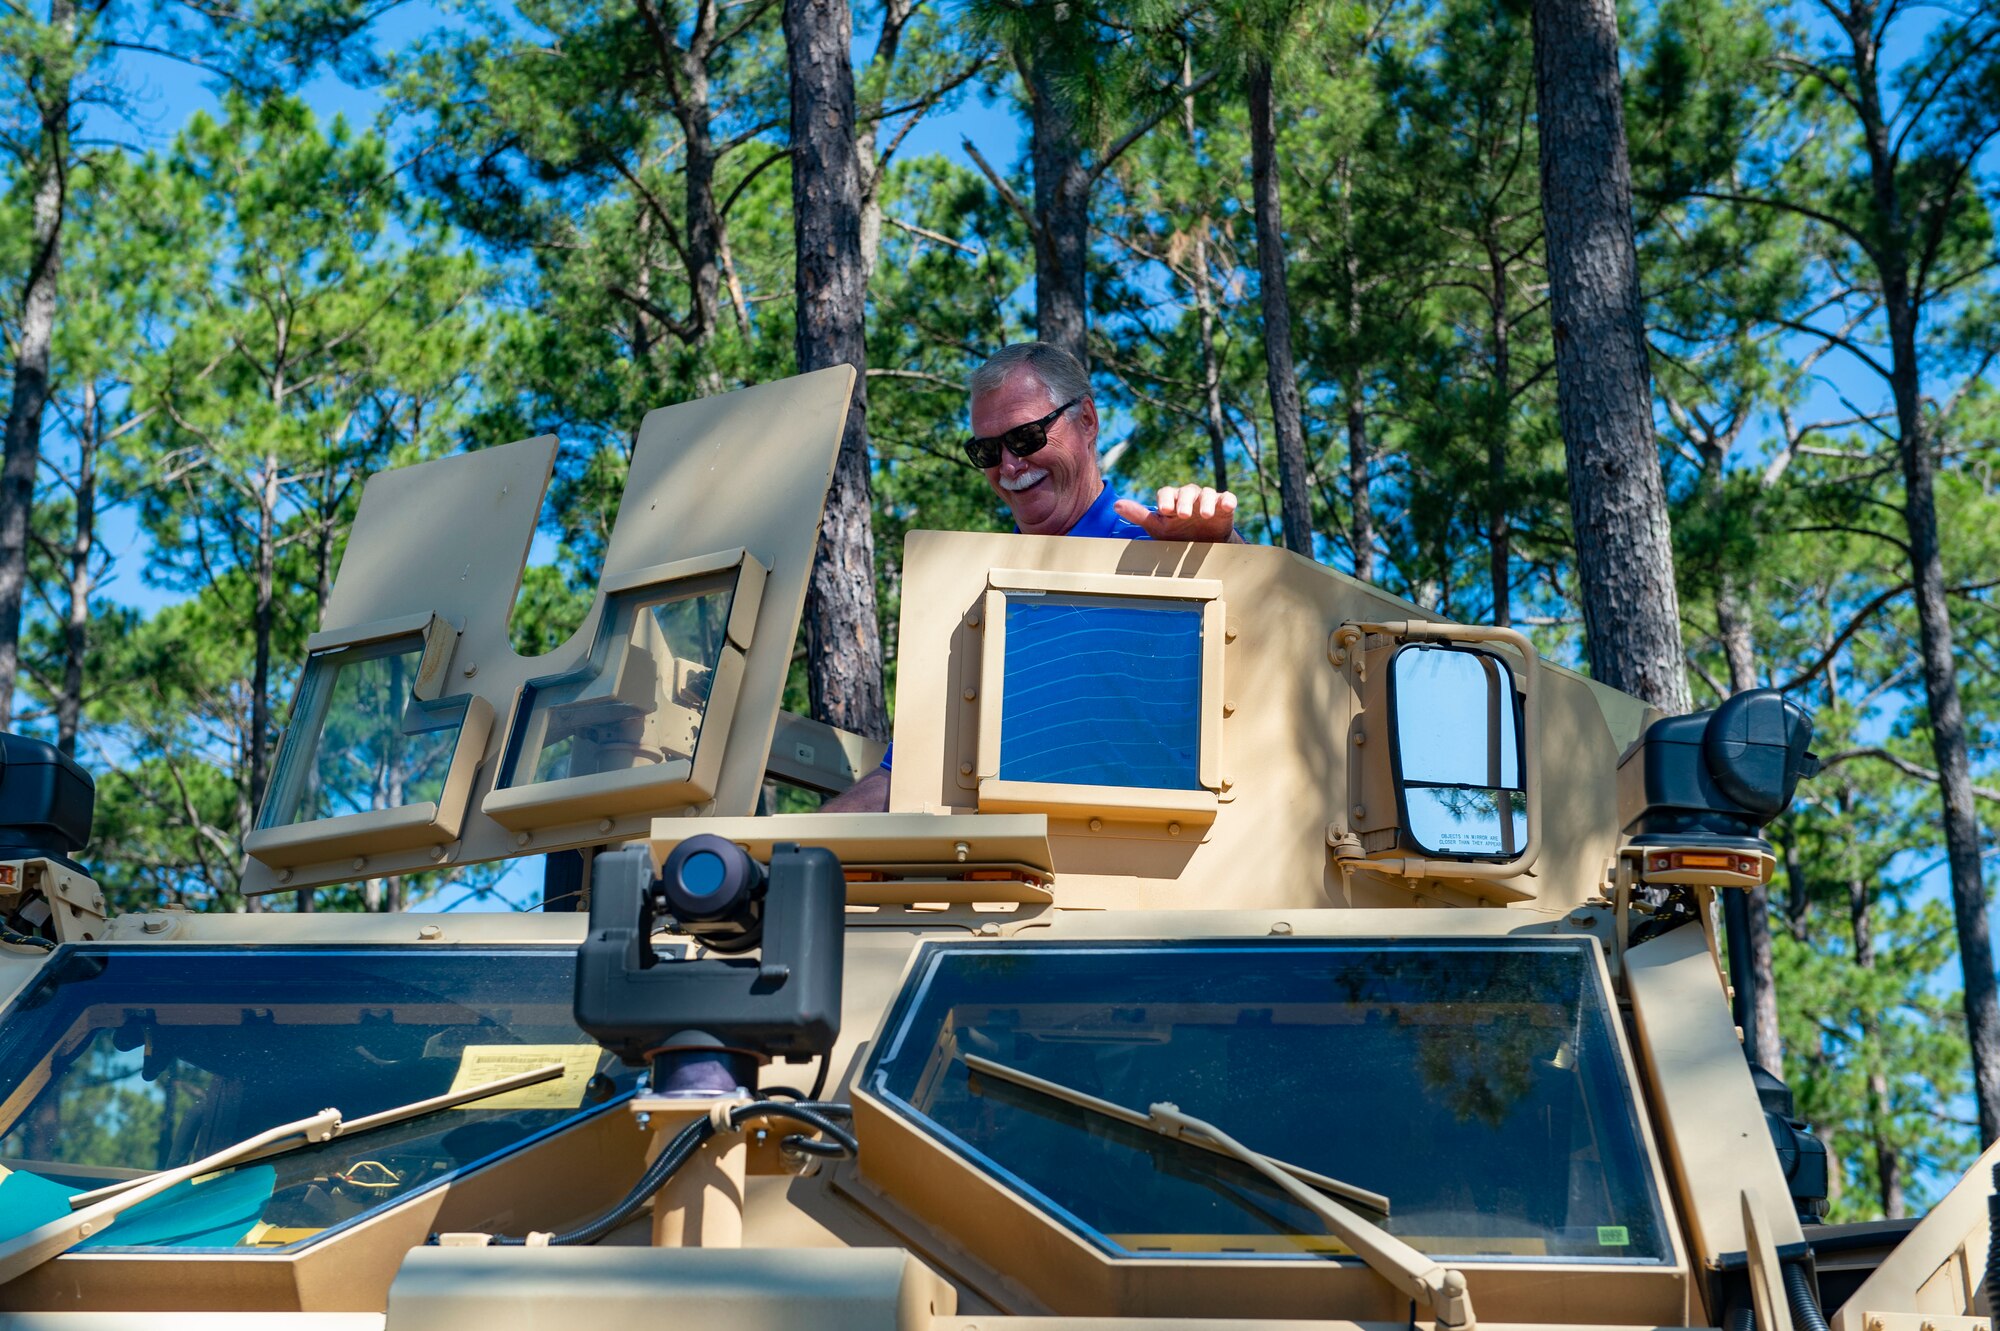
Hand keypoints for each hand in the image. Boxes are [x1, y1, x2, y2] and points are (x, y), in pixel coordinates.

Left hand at [1113, 484, 1243, 543]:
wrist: (1202, 546)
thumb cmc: (1176, 534)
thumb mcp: (1157, 527)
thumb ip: (1138, 515)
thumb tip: (1116, 505)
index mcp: (1172, 500)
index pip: (1167, 492)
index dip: (1165, 499)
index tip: (1164, 510)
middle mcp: (1190, 496)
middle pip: (1187, 491)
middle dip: (1185, 502)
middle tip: (1184, 515)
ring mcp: (1208, 500)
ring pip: (1207, 493)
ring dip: (1207, 502)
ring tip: (1206, 514)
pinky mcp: (1224, 505)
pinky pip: (1227, 498)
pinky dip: (1228, 500)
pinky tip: (1228, 505)